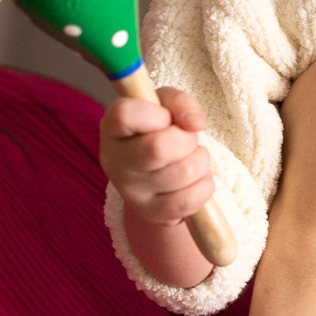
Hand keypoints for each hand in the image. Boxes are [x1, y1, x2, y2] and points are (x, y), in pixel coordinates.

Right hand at [98, 88, 212, 225]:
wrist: (156, 172)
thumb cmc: (159, 130)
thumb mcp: (166, 105)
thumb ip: (180, 102)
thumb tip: (195, 124)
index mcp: (111, 128)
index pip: (124, 115)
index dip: (156, 114)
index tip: (165, 118)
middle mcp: (114, 161)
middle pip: (158, 148)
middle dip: (187, 140)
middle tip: (187, 140)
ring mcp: (130, 192)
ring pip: (183, 172)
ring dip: (201, 161)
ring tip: (192, 158)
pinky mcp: (150, 213)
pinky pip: (188, 200)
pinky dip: (204, 185)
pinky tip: (196, 179)